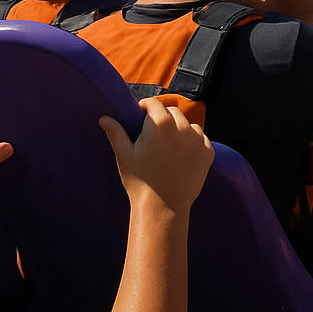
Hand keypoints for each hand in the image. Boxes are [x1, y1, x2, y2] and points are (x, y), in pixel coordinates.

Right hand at [99, 97, 214, 214]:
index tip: (141, 112)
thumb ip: (116, 133)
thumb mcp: (125, 155)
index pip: (154, 103)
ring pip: (189, 124)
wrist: (163, 208)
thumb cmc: (140, 182)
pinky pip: (201, 139)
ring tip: (168, 144)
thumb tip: (104, 118)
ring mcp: (197, 140)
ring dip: (180, 128)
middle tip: (153, 132)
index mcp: (160, 124)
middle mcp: (182, 128)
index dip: (146, 106)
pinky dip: (193, 142)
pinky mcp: (208, 153)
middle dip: (162, 117)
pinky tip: (182, 153)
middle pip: (172, 112)